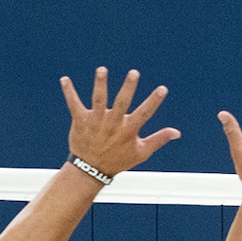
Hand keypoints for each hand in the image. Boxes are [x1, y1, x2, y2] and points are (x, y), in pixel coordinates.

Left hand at [60, 67, 179, 177]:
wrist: (91, 170)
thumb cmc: (118, 160)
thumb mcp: (141, 152)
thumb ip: (159, 139)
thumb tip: (177, 132)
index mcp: (128, 130)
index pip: (144, 113)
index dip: (154, 102)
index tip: (162, 89)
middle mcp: (112, 124)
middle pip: (121, 103)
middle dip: (128, 88)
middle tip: (134, 73)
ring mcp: (96, 121)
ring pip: (98, 100)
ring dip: (100, 85)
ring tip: (102, 70)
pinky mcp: (81, 121)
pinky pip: (74, 104)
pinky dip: (69, 92)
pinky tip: (65, 79)